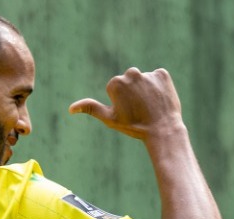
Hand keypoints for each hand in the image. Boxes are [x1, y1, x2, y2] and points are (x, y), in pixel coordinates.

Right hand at [68, 67, 183, 140]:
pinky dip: (158, 87)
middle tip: (139, 108)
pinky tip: (159, 99)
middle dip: (133, 93)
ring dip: (146, 90)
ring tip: (150, 105)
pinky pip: (157, 78)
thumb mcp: (109, 118)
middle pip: (129, 82)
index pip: (116, 88)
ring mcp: (148, 73)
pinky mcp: (162, 74)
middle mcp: (131, 73)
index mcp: (116, 83)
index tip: (128, 110)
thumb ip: (90, 108)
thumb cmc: (133, 125)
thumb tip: (70, 108)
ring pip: (143, 80)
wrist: (162, 129)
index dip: (121, 101)